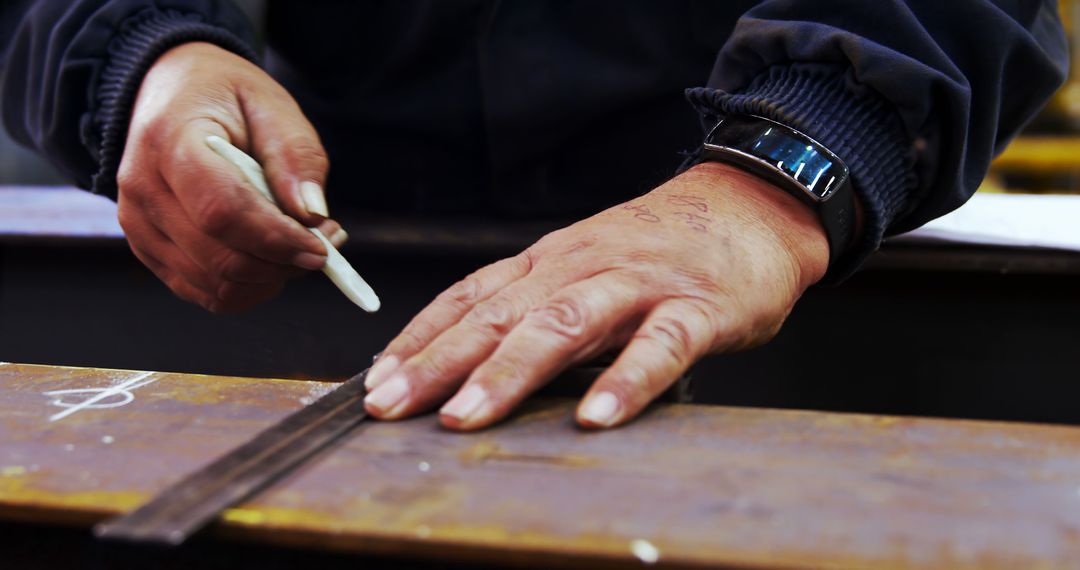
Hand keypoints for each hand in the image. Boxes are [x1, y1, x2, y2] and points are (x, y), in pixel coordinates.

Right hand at [117, 42, 345, 311]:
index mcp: (169, 140)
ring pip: (215, 285)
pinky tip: (272, 258)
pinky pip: (205, 292)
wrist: (168, 92)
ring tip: (301, 244)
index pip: (222, 211)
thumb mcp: (271, 104)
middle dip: (284, 263)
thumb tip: (313, 214)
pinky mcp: (148, 250)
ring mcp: (139, 225)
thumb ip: (295, 155)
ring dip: (271, 278)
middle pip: (220, 258)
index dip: (278, 238)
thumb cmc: (222, 95)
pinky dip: (249, 287)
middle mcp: (142, 189)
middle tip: (325, 243)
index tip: (322, 246)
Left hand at [362, 161, 830, 428]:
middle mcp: (580, 267)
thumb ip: (537, 308)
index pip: (469, 297)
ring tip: (467, 416)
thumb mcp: (584, 267)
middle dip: (438, 362)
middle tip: (389, 406)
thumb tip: (473, 362)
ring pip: (564, 325)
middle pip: (498, 315)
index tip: (375, 382)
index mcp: (549, 262)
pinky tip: (595, 417)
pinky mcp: (696, 307)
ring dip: (509, 371)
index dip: (419, 339)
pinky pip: (658, 346)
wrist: (749, 205)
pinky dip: (625, 380)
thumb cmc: (659, 247)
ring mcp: (637, 284)